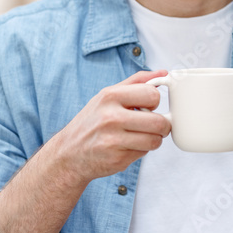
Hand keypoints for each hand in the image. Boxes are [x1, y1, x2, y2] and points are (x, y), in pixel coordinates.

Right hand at [52, 69, 170, 184]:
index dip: (154, 101)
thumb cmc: (92, 122)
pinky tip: (128, 146)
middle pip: (159, 122)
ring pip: (155, 140)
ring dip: (153, 139)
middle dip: (162, 125)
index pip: (152, 95)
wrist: (69, 153)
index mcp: (110, 96)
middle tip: (154, 126)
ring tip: (141, 136)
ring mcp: (114, 140)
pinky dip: (141, 150)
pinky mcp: (117, 159)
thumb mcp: (108, 95)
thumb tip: (163, 73)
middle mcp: (111, 118)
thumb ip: (136, 82)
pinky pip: (144, 153)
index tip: (149, 106)